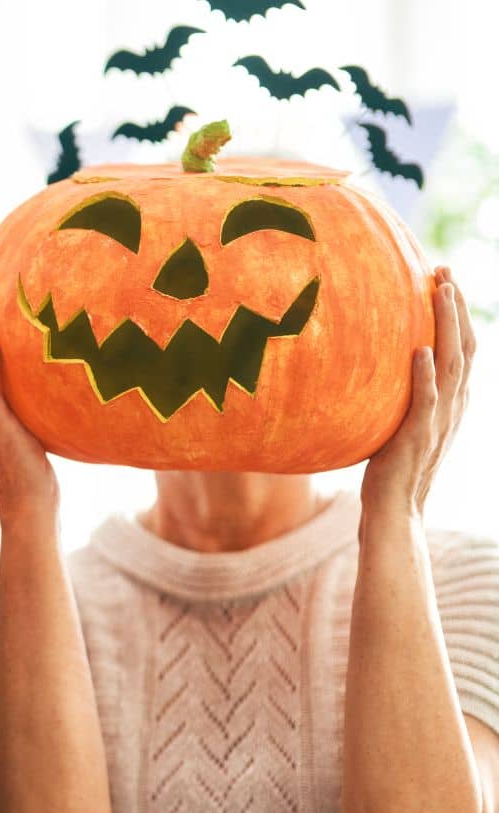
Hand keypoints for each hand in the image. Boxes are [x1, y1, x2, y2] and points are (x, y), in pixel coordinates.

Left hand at [362, 268, 474, 520]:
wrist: (394, 509)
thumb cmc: (390, 468)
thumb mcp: (401, 423)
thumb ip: (402, 397)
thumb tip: (381, 368)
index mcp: (450, 402)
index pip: (462, 349)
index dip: (458, 315)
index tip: (445, 281)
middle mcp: (451, 406)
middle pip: (464, 347)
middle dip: (456, 307)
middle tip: (444, 270)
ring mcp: (437, 420)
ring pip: (452, 364)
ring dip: (448, 326)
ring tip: (440, 292)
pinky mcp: (417, 436)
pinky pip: (426, 401)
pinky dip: (426, 375)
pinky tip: (421, 351)